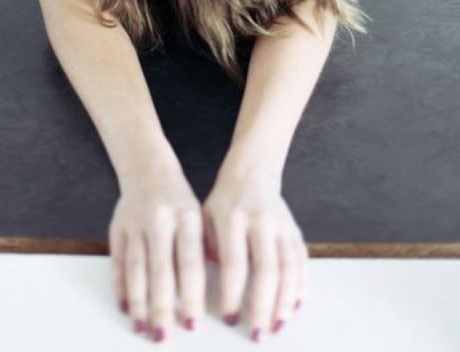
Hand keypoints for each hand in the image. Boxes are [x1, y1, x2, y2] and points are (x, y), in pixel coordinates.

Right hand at [109, 166, 204, 342]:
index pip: (190, 262)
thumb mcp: (198, 218)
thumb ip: (201, 252)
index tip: (192, 323)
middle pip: (160, 271)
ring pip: (136, 269)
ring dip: (139, 303)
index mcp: (187, 216)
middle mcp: (160, 219)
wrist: (148, 169)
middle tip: (163, 336)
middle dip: (162, 307)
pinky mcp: (117, 228)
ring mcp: (135, 223)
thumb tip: (199, 299)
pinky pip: (117, 262)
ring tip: (142, 327)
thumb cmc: (179, 201)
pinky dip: (120, 287)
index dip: (191, 295)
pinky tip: (124, 307)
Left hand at [202, 166, 308, 340]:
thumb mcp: (205, 218)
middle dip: (263, 305)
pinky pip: (301, 261)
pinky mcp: (294, 230)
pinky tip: (295, 306)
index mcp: (232, 218)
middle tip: (258, 333)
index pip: (234, 262)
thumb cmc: (224, 202)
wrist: (252, 172)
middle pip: (267, 269)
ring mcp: (281, 225)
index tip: (228, 317)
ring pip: (289, 267)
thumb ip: (207, 250)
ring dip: (285, 301)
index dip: (232, 293)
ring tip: (278, 326)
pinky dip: (301, 286)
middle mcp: (261, 221)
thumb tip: (203, 292)